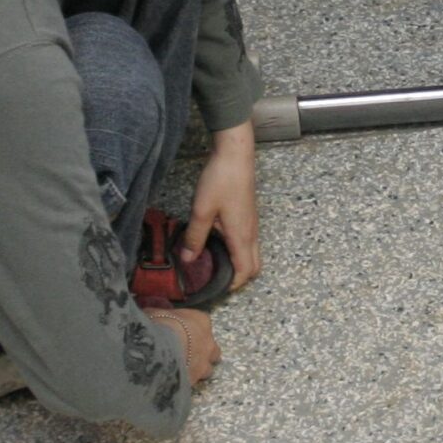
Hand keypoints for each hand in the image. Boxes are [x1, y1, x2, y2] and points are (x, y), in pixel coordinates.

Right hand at [145, 306, 218, 383]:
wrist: (159, 352)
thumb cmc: (159, 325)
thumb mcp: (155, 313)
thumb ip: (159, 313)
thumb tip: (154, 313)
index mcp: (201, 321)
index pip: (202, 323)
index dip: (193, 328)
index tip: (182, 331)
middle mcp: (208, 343)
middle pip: (213, 349)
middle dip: (203, 352)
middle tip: (187, 353)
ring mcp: (204, 364)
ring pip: (207, 369)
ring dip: (197, 369)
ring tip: (181, 370)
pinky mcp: (195, 382)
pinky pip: (192, 382)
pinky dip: (185, 382)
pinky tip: (173, 382)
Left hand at [187, 121, 259, 290]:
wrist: (235, 153)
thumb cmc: (220, 180)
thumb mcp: (201, 210)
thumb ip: (194, 237)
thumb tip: (187, 260)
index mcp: (241, 236)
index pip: (245, 272)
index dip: (233, 285)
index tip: (214, 289)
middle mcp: (251, 233)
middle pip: (254, 266)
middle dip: (239, 278)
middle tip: (215, 279)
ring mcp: (252, 223)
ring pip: (252, 253)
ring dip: (238, 263)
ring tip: (213, 263)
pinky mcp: (248, 214)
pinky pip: (247, 241)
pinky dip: (237, 250)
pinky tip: (217, 242)